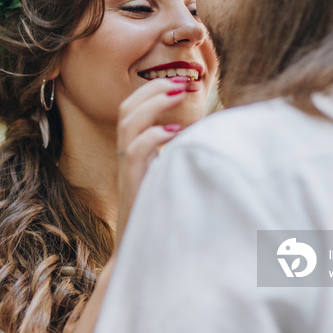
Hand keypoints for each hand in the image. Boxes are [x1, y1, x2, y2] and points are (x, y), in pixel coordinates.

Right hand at [115, 77, 187, 245]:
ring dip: (152, 104)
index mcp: (133, 151)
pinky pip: (134, 152)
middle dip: (152, 88)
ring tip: (178, 94)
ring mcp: (126, 170)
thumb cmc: (162, 213)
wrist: (143, 252)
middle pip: (126, 108)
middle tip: (181, 81)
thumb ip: (179, 155)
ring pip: (127, 124)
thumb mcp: (170, 177)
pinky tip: (175, 132)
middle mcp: (126, 156)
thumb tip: (207, 135)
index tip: (181, 80)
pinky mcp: (131, 185)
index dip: (152, 89)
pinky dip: (153, 136)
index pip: (132, 108)